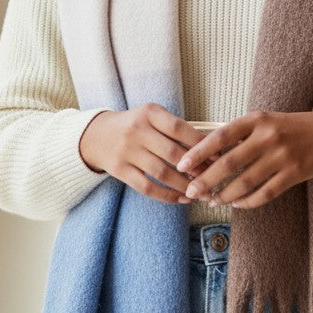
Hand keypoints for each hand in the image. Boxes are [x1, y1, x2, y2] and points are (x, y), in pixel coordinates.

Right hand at [78, 104, 202, 204]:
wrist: (95, 135)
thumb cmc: (134, 126)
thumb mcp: (152, 117)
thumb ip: (175, 128)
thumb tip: (210, 148)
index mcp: (149, 113)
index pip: (179, 128)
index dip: (200, 143)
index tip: (217, 156)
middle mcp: (137, 130)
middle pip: (173, 153)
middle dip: (196, 168)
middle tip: (213, 179)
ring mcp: (127, 151)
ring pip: (162, 173)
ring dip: (184, 186)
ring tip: (200, 193)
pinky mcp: (119, 170)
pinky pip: (147, 187)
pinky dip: (166, 195)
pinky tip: (181, 199)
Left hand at [175, 110, 312, 209]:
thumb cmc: (289, 127)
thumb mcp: (264, 120)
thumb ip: (239, 134)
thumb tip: (205, 154)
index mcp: (257, 119)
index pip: (221, 136)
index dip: (199, 152)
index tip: (182, 165)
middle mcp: (268, 137)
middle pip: (229, 163)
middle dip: (206, 180)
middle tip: (190, 192)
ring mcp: (282, 157)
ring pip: (245, 182)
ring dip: (225, 194)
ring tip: (212, 200)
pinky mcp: (293, 174)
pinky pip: (264, 193)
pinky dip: (247, 202)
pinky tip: (236, 204)